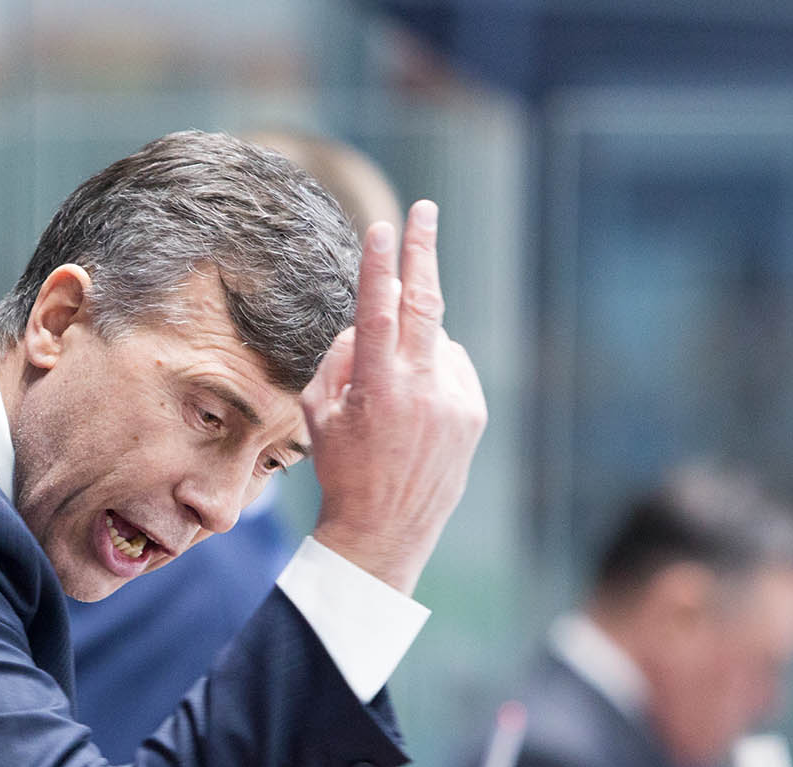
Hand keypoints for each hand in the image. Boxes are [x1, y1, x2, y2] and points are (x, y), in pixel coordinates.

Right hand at [302, 200, 486, 595]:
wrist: (385, 531)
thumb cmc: (343, 470)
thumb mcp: (320, 414)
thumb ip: (340, 358)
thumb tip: (366, 322)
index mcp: (376, 388)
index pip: (378, 312)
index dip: (380, 267)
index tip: (384, 228)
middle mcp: (420, 390)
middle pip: (424, 304)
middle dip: (423, 252)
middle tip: (425, 209)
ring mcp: (452, 401)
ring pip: (434, 342)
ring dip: (413, 350)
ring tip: (394, 403)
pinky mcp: (473, 414)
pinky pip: (453, 369)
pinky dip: (435, 373)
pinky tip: (417, 413)